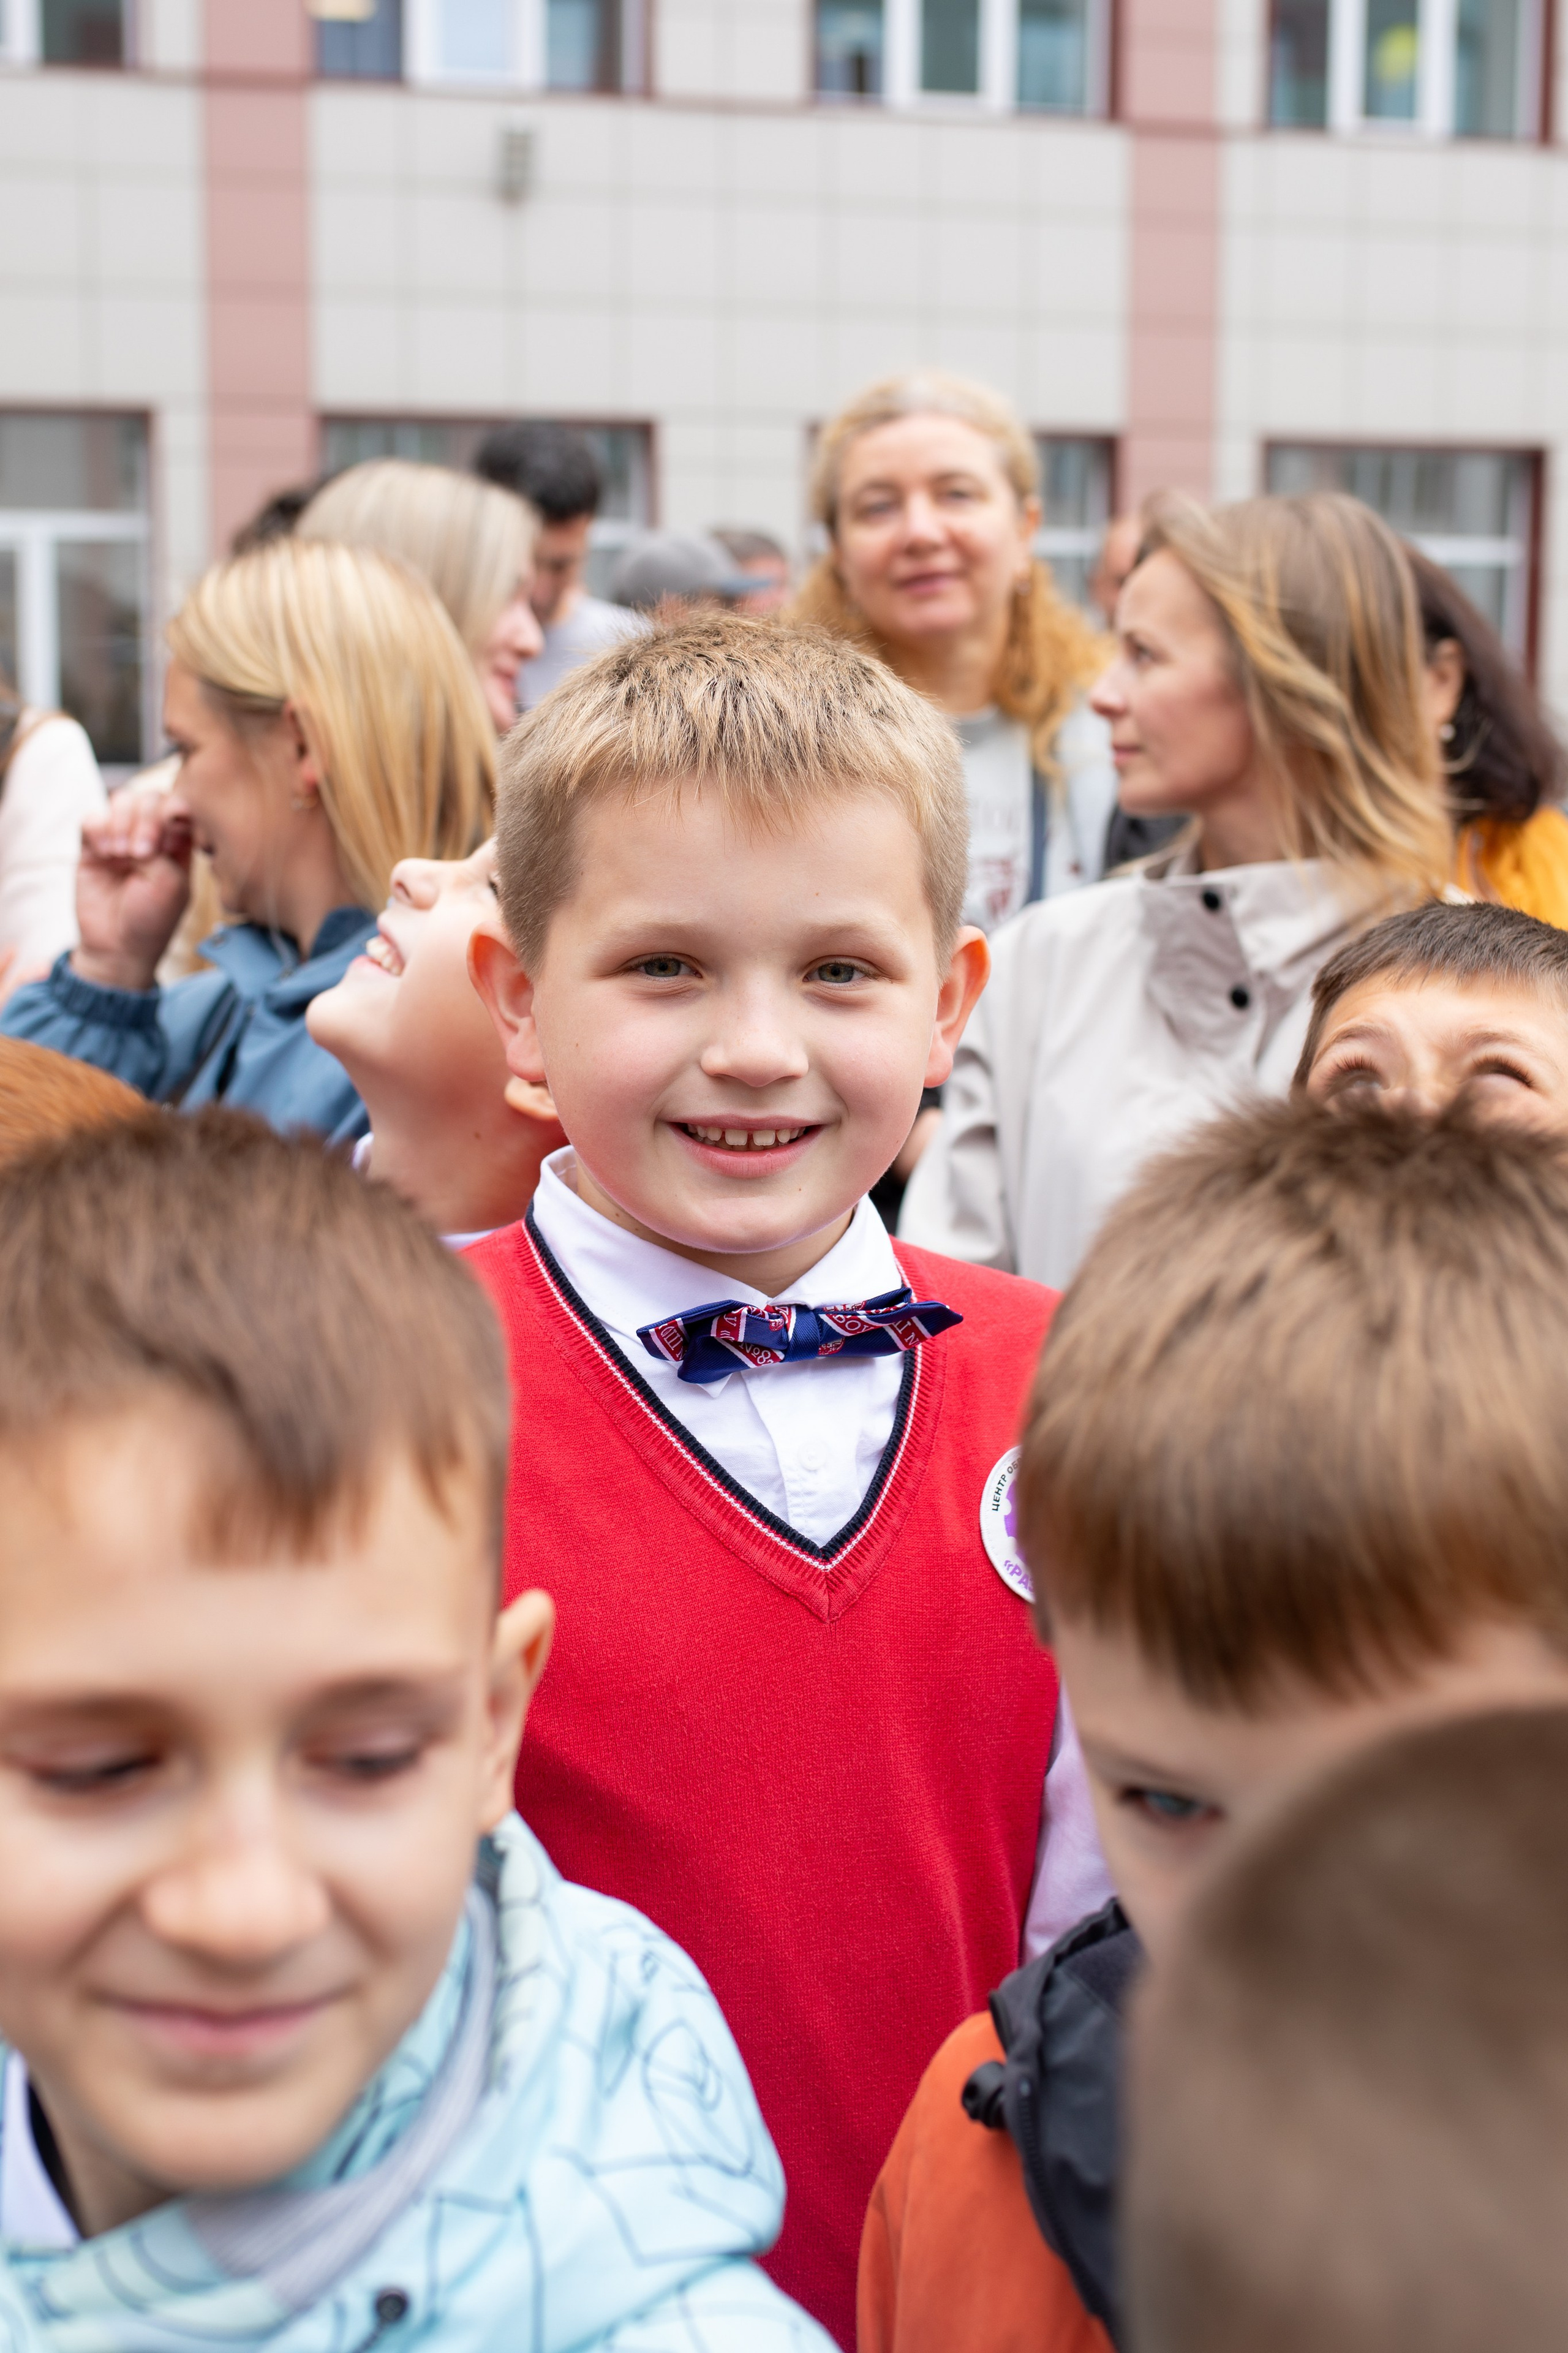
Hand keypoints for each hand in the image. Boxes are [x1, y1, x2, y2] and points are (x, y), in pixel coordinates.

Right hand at [72, 784, 194, 993]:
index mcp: (179, 844)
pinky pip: (92, 818)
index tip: (174, 823)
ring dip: (122, 821)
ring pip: (121, 801)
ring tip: (122, 854)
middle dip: (147, 818)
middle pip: (150, 798)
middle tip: (143, 852)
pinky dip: (99, 827)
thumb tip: (147, 818)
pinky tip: (105, 852)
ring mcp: (120, 838)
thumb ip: (167, 846)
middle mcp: (151, 836)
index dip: (175, 808)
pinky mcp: (92, 847)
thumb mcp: (172, 885)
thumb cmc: (153, 920)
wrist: (117, 948)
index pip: (179, 806)